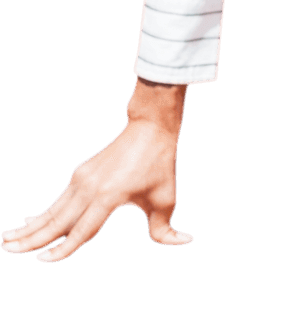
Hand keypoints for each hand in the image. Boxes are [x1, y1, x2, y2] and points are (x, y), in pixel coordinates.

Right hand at [1, 79, 191, 262]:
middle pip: (56, 222)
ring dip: (30, 227)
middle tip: (7, 250)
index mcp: (108, 198)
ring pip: (52, 210)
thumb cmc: (160, 163)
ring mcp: (82, 179)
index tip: (44, 261)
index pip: (80, 231)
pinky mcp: (81, 173)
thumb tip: (185, 241)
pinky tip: (30, 221)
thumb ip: (166, 228)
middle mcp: (89, 189)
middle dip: (31, 240)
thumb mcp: (166, 197)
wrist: (150, 127)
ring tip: (6, 241)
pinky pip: (59, 200)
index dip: (63, 249)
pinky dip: (43, 213)